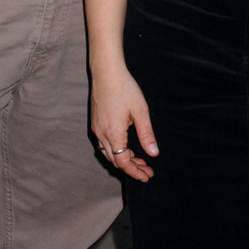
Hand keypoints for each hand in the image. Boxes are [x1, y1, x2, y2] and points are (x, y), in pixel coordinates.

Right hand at [92, 67, 158, 181]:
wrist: (106, 72)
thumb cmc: (124, 88)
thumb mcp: (140, 111)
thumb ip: (146, 134)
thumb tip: (153, 153)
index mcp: (114, 134)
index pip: (123, 162)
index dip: (135, 172)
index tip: (146, 176)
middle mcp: (102, 134)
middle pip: (115, 160)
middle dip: (131, 168)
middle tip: (147, 170)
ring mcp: (97, 128)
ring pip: (108, 153)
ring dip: (123, 159)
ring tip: (139, 159)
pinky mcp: (95, 122)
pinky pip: (104, 144)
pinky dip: (115, 150)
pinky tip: (125, 145)